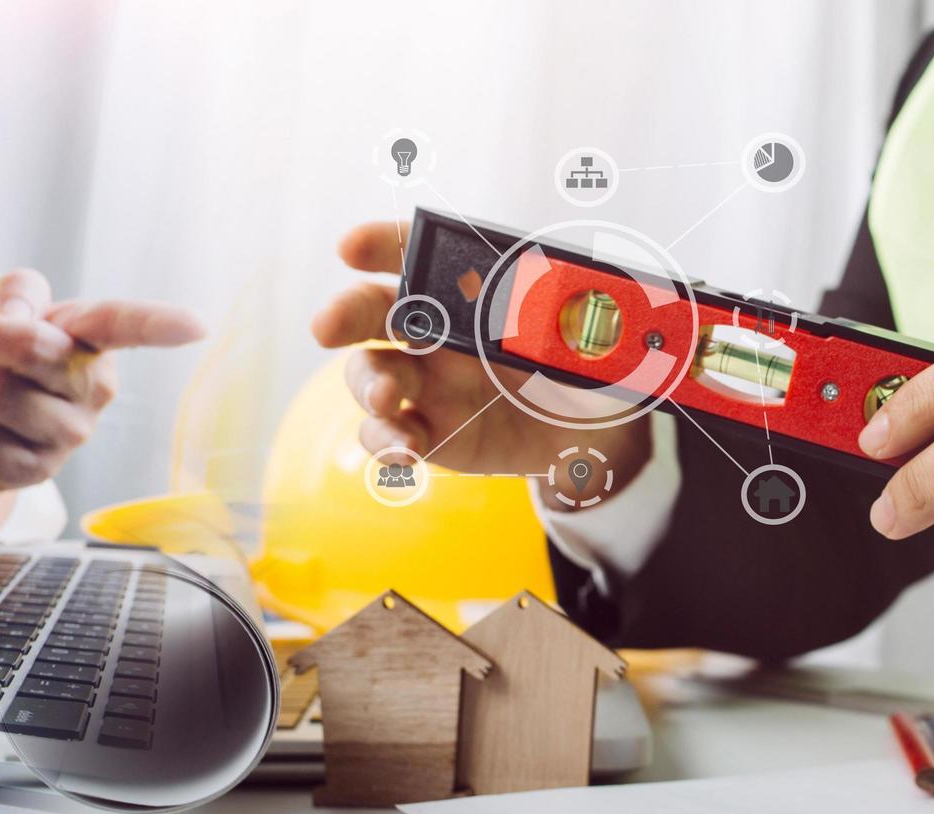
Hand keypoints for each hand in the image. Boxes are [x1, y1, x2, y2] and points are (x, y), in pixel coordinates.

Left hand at [0, 269, 205, 489]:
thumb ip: (15, 290)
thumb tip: (21, 319)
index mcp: (90, 338)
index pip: (126, 325)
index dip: (160, 324)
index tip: (195, 327)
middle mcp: (93, 387)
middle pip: (32, 347)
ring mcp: (70, 434)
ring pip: (1, 396)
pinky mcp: (37, 472)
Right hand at [308, 221, 646, 505]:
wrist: (606, 433)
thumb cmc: (593, 359)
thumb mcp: (597, 323)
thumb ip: (577, 310)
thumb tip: (572, 301)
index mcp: (471, 286)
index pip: (416, 252)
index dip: (380, 244)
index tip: (352, 247)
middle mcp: (438, 330)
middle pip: (373, 312)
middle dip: (345, 314)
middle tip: (327, 326)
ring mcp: (429, 383)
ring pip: (371, 375)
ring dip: (367, 384)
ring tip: (386, 397)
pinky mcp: (435, 433)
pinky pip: (393, 435)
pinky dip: (387, 442)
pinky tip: (403, 449)